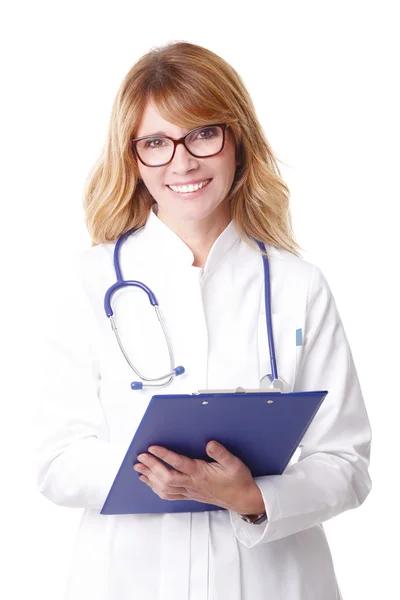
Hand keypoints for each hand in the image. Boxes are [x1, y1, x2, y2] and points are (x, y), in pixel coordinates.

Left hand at [133, 441, 264, 514]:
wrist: (242, 499)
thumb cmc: (238, 480)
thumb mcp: (234, 463)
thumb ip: (221, 453)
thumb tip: (209, 443)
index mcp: (201, 473)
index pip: (179, 464)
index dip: (164, 456)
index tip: (152, 448)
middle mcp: (192, 484)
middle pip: (167, 478)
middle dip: (151, 466)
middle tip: (140, 457)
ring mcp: (189, 491)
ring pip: (165, 488)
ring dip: (150, 478)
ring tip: (139, 468)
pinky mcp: (189, 495)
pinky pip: (169, 494)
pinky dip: (156, 488)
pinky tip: (149, 481)